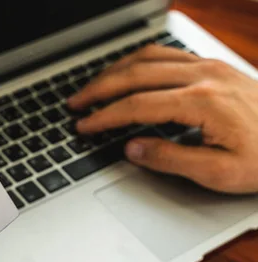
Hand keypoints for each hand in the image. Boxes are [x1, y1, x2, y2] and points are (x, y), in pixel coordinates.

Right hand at [68, 45, 257, 193]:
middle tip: (76, 102)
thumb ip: (171, 160)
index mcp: (203, 102)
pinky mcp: (213, 66)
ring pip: (148, 57)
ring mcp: (209, 67)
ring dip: (115, 71)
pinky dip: (138, 62)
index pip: (137, 105)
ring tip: (93, 87)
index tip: (84, 125)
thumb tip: (132, 149)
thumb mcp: (219, 173)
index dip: (104, 116)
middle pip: (135, 74)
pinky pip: (166, 54)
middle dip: (99, 88)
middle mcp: (203, 76)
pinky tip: (127, 72)